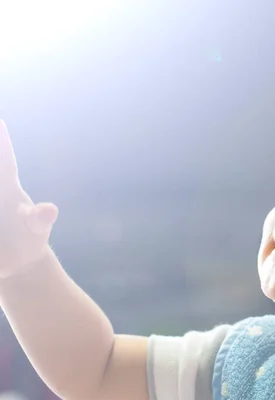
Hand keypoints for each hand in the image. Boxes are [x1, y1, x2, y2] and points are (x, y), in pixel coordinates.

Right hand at [0, 121, 57, 277]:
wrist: (15, 260)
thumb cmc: (29, 237)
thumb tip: (49, 210)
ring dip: (0, 186)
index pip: (5, 160)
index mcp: (7, 188)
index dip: (2, 141)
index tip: (0, 120)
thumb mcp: (36, 229)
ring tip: (2, 210)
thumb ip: (40, 219)